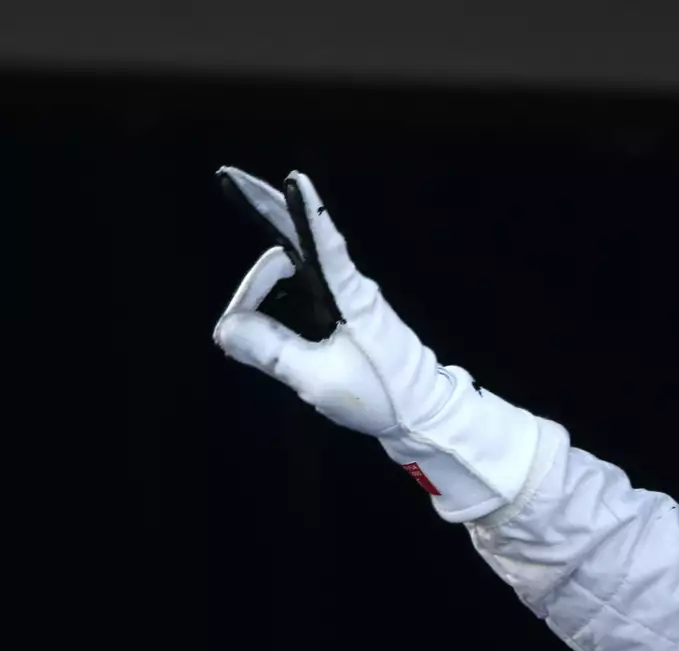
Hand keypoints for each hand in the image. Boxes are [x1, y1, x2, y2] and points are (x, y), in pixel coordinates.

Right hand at [213, 168, 539, 521]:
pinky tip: (255, 324)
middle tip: (230, 182)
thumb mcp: (319, 379)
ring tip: (241, 330)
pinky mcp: (338, 309)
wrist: (420, 410)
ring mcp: (341, 295)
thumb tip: (226, 328)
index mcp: (350, 296)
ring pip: (287, 269)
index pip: (324, 245)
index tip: (294, 178)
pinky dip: (270, 300)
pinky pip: (294, 290)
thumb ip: (272, 351)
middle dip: (262, 210)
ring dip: (259, 288)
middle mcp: (345, 286)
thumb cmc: (381, 394)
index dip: (306, 211)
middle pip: (292, 240)